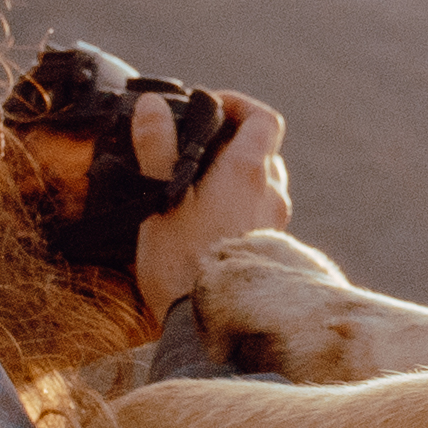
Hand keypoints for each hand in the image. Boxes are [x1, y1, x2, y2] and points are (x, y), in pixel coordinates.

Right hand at [130, 92, 288, 314]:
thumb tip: (154, 105)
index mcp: (247, 172)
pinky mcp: (269, 250)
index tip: (212, 108)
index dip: (241, 105)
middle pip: (263, 151)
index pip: (264, 119)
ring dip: (236, 177)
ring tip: (197, 189)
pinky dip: (239, 207)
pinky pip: (259, 214)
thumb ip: (158, 147)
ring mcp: (274, 223)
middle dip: (232, 143)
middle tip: (194, 149)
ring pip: (263, 184)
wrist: (207, 322)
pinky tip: (207, 225)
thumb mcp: (160, 199)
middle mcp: (270, 194)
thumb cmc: (180, 260)